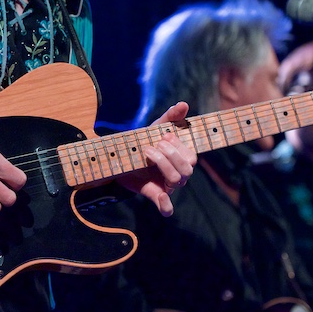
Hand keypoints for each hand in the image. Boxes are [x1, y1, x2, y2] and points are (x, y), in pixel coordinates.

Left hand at [116, 102, 195, 216]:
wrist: (120, 156)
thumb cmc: (144, 142)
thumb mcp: (155, 128)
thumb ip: (170, 117)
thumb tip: (183, 104)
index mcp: (181, 158)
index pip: (192, 156)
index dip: (180, 147)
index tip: (164, 136)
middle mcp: (178, 173)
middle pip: (187, 169)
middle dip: (171, 154)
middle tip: (154, 145)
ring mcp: (167, 185)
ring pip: (177, 180)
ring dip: (163, 165)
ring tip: (147, 152)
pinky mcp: (154, 194)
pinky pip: (166, 207)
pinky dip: (166, 205)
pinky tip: (162, 199)